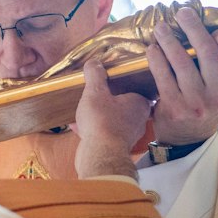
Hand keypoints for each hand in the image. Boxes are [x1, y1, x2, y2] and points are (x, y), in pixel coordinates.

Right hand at [73, 59, 152, 179]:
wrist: (99, 155)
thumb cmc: (102, 122)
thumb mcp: (95, 92)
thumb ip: (95, 75)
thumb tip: (94, 63)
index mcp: (140, 104)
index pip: (137, 89)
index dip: (124, 85)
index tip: (112, 82)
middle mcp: (138, 120)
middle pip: (124, 106)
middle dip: (109, 102)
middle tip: (96, 96)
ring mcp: (128, 136)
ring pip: (113, 121)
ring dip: (99, 117)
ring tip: (84, 111)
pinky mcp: (116, 148)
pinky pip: (104, 134)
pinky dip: (93, 130)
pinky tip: (77, 126)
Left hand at [147, 6, 217, 145]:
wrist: (189, 136)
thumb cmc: (209, 101)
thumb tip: (206, 24)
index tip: (215, 31)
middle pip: (209, 52)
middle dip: (193, 27)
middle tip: (183, 12)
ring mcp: (198, 103)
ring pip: (182, 61)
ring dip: (169, 39)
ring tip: (161, 27)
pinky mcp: (175, 107)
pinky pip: (164, 75)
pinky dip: (156, 58)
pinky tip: (153, 48)